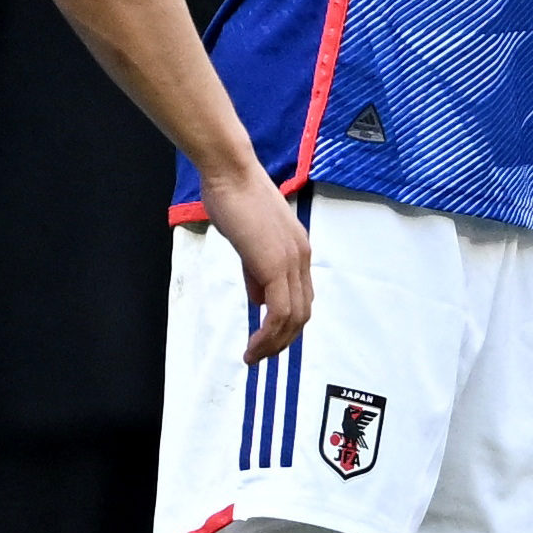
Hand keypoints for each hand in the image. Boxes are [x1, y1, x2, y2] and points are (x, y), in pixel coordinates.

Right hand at [199, 164, 313, 366]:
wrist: (230, 174)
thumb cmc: (233, 199)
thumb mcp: (249, 241)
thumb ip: (256, 271)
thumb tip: (259, 299)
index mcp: (298, 250)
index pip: (301, 297)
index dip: (287, 323)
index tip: (267, 340)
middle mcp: (302, 258)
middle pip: (302, 313)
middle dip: (283, 341)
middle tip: (259, 357)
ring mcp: (292, 262)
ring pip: (293, 318)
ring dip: (274, 344)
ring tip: (253, 358)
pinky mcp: (276, 265)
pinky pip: (279, 312)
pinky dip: (268, 335)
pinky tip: (252, 346)